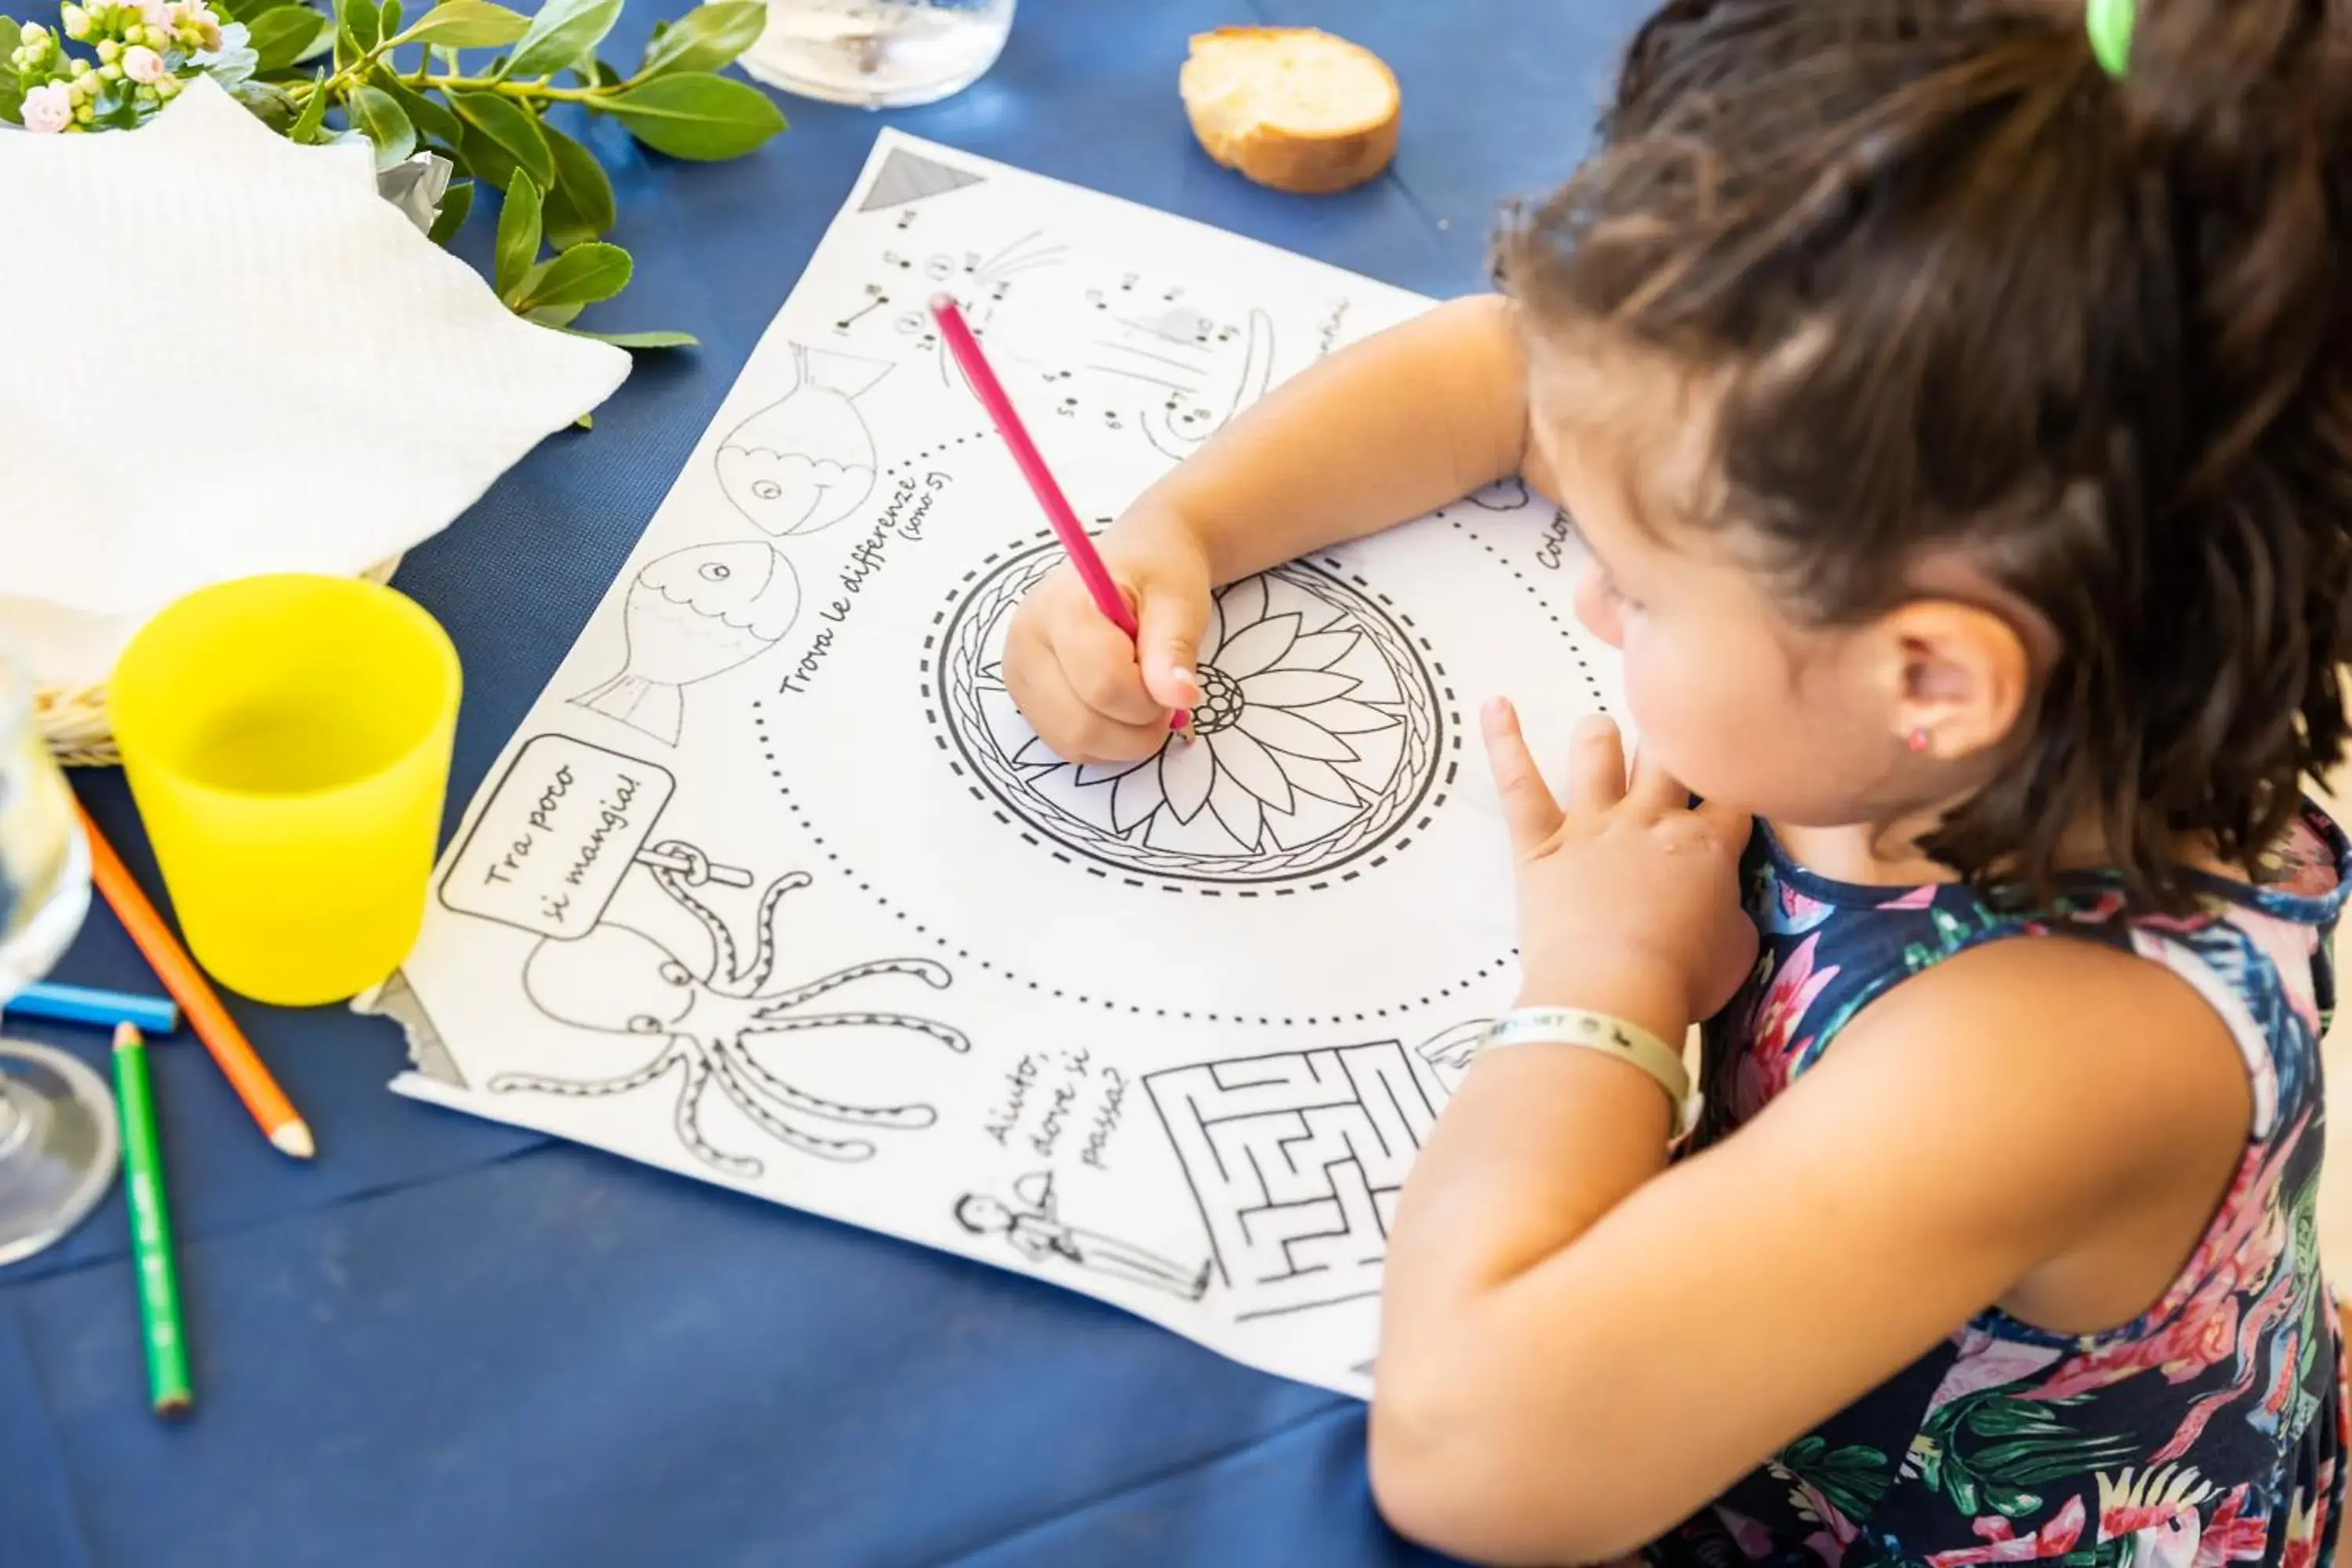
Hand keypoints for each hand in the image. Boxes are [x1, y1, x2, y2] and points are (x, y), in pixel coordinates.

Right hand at [1000, 505, 1212, 763]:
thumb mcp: (1178, 601)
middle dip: (1137, 725)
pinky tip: (1119, 704)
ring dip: (1123, 738)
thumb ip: (1174, 650)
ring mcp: (1019, 674)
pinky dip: (1105, 740)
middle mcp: (1025, 643)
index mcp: (1060, 607)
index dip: (1152, 697)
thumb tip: (1180, 697)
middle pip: (1082, 724)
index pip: (1104, 684)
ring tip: (1140, 693)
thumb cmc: (1157, 574)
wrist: (1136, 562)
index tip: (1173, 677)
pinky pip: (1068, 744)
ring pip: (1073, 742)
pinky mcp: (1025, 698)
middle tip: (1161, 692)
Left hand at [1484, 701, 1755, 1042]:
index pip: (1732, 789)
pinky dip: (1503, 741)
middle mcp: (1652, 818)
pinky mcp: (1541, 843)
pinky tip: (1493, 704)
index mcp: (1708, 844)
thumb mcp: (1737, 947)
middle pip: (1667, 752)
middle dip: (1672, 736)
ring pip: (1598, 751)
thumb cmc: (1682, 981)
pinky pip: (1518, 783)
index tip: (1735, 772)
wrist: (1615, 994)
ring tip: (1599, 733)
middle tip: (1670, 730)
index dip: (1736, 776)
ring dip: (1601, 737)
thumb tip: (1723, 900)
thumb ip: (1731, 909)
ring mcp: (1593, 824)